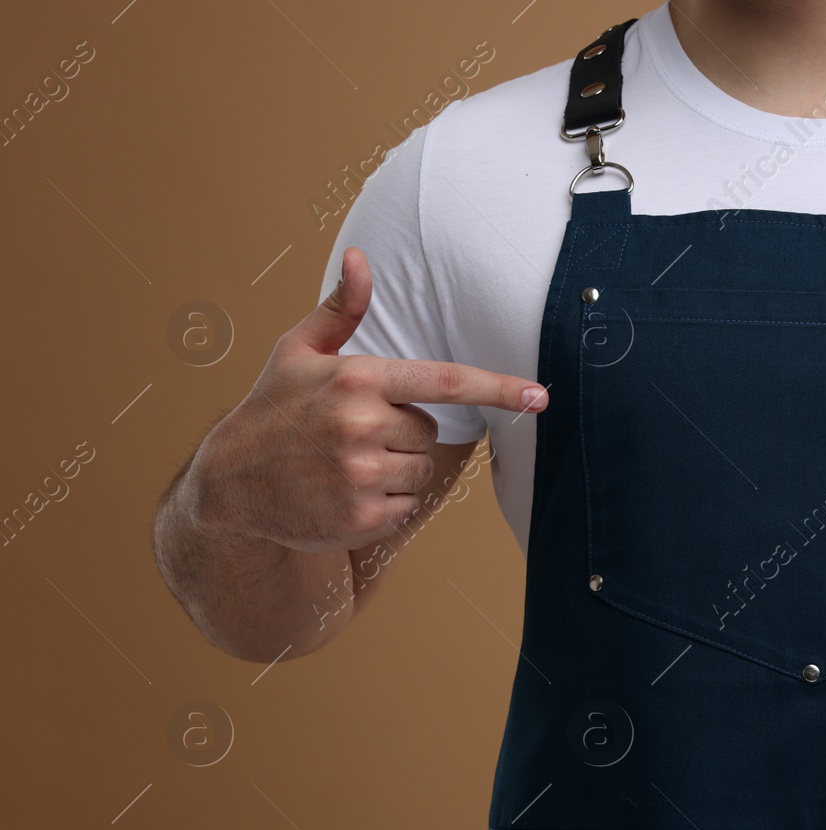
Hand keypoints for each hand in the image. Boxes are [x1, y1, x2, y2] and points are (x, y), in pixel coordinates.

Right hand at [191, 247, 547, 552]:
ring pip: (422, 470)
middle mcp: (362, 425)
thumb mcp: (297, 352)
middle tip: (352, 434)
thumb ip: (340, 310)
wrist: (229, 484)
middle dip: (402, 433)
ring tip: (344, 464)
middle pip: (430, 431)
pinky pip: (406, 505)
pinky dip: (384, 502)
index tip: (539, 396)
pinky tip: (343, 492)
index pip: (446, 381)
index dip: (498, 388)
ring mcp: (362, 474)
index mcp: (357, 379)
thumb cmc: (272, 410)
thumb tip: (360, 259)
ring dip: (395, 469)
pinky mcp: (363, 517)